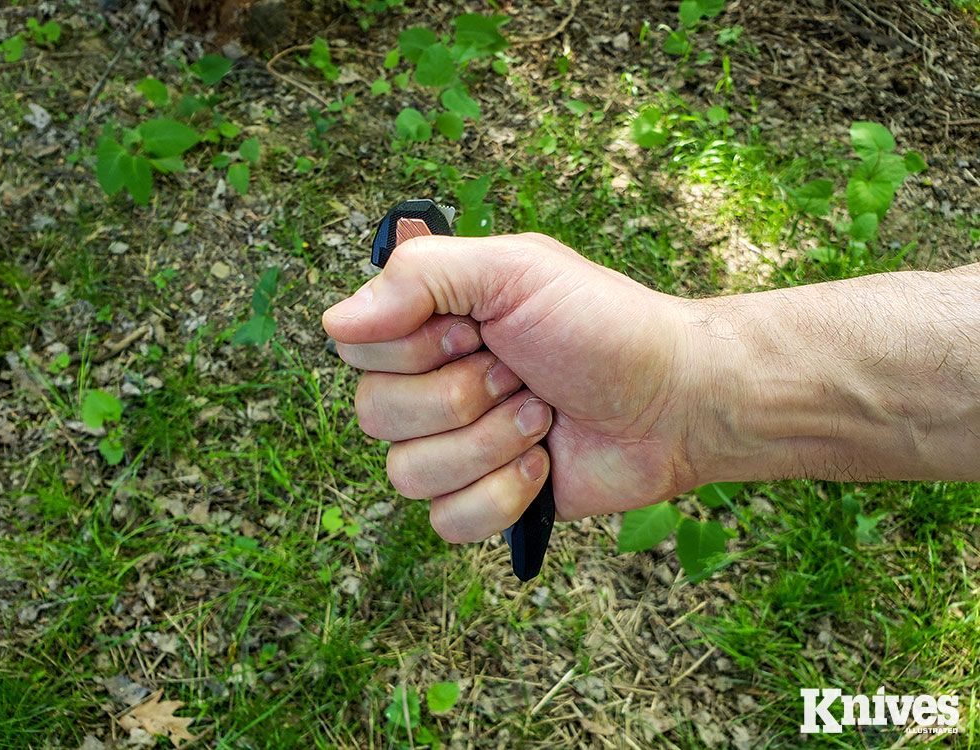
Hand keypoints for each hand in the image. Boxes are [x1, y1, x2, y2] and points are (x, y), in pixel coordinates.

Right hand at [321, 233, 716, 542]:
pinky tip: (543, 467)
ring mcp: (456, 446)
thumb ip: (420, 275)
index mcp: (429, 324)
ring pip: (405, 475)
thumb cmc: (604, 324)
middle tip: (520, 374)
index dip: (412, 350)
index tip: (477, 332)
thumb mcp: (515, 268)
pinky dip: (501, 497)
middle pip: (373, 415)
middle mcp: (432, 385)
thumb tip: (333, 323)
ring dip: (487, 446)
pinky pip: (445, 521)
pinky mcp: (485, 499)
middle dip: (460, 398)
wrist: (676, 399)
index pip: (355, 347)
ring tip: (540, 418)